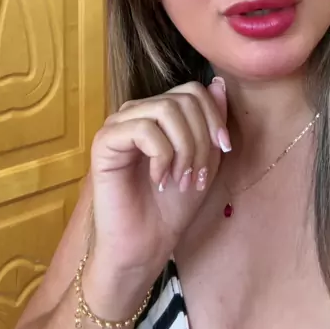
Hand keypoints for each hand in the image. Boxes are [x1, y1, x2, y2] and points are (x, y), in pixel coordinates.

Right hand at [89, 78, 228, 275]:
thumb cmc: (172, 206)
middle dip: (201, 139)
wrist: (146, 245)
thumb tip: (218, 83)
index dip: (214, 117)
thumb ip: (211, 122)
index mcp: (159, 113)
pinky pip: (143, 128)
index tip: (224, 150)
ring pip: (165, 109)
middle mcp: (137, 112)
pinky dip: (162, 156)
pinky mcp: (105, 141)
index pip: (193, 90)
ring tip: (181, 178)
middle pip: (183, 99)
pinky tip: (159, 179)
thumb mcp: (205, 159)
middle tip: (196, 175)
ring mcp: (119, 124)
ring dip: (184, 148)